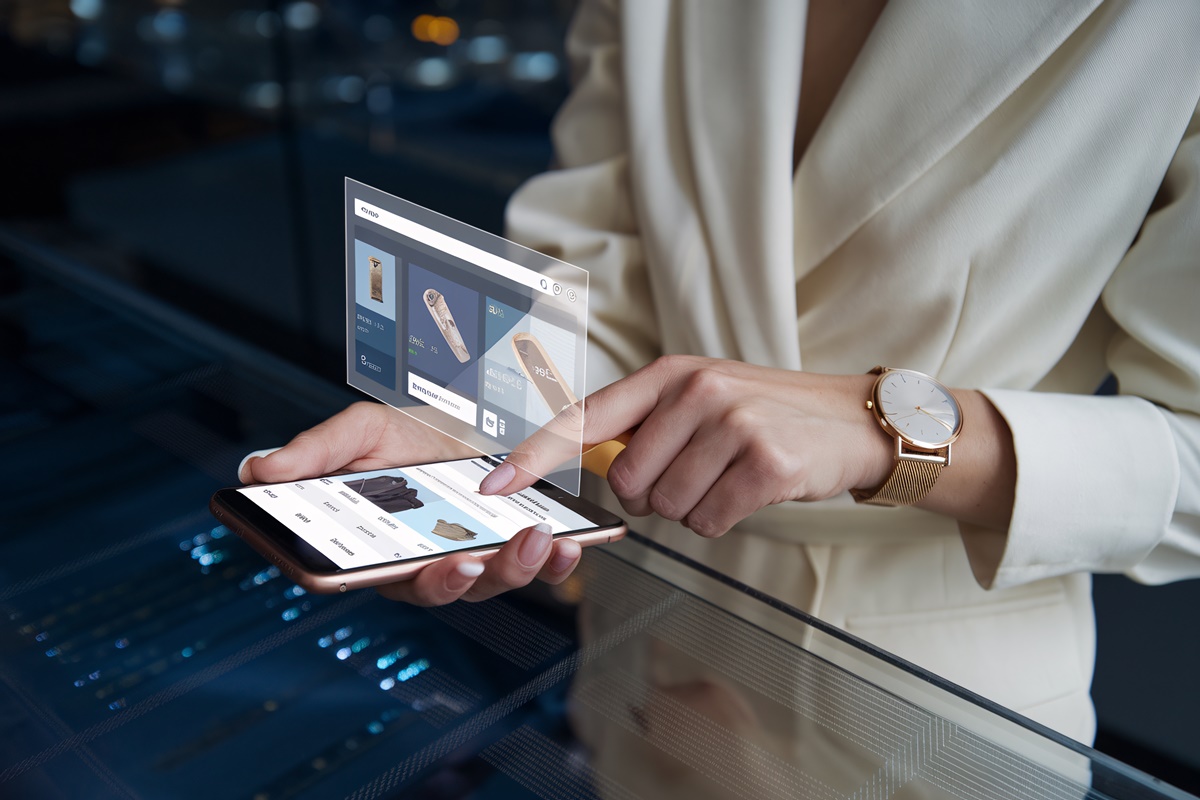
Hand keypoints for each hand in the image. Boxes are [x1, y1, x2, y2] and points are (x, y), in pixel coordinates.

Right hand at [239, 401, 583, 603]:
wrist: (458, 416)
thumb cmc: (401, 436)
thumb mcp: (357, 432)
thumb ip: (315, 453)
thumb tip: (257, 470)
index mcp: (388, 549)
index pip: (398, 580)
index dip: (423, 581)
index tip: (440, 567)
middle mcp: (432, 562)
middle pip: (455, 587)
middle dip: (478, 575)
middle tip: (495, 552)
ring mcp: (478, 554)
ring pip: (500, 579)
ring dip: (524, 565)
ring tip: (541, 537)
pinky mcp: (516, 540)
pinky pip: (539, 562)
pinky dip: (560, 556)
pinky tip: (574, 539)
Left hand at [480, 356, 891, 536]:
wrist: (851, 421)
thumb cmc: (768, 413)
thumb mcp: (704, 397)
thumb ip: (647, 424)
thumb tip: (595, 468)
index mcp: (669, 373)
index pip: (585, 417)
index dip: (534, 455)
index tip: (494, 486)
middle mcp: (695, 391)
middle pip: (627, 482)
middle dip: (655, 494)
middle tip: (698, 472)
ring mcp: (731, 424)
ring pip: (667, 507)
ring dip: (694, 508)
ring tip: (729, 476)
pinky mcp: (764, 463)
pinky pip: (708, 521)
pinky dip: (723, 519)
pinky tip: (751, 491)